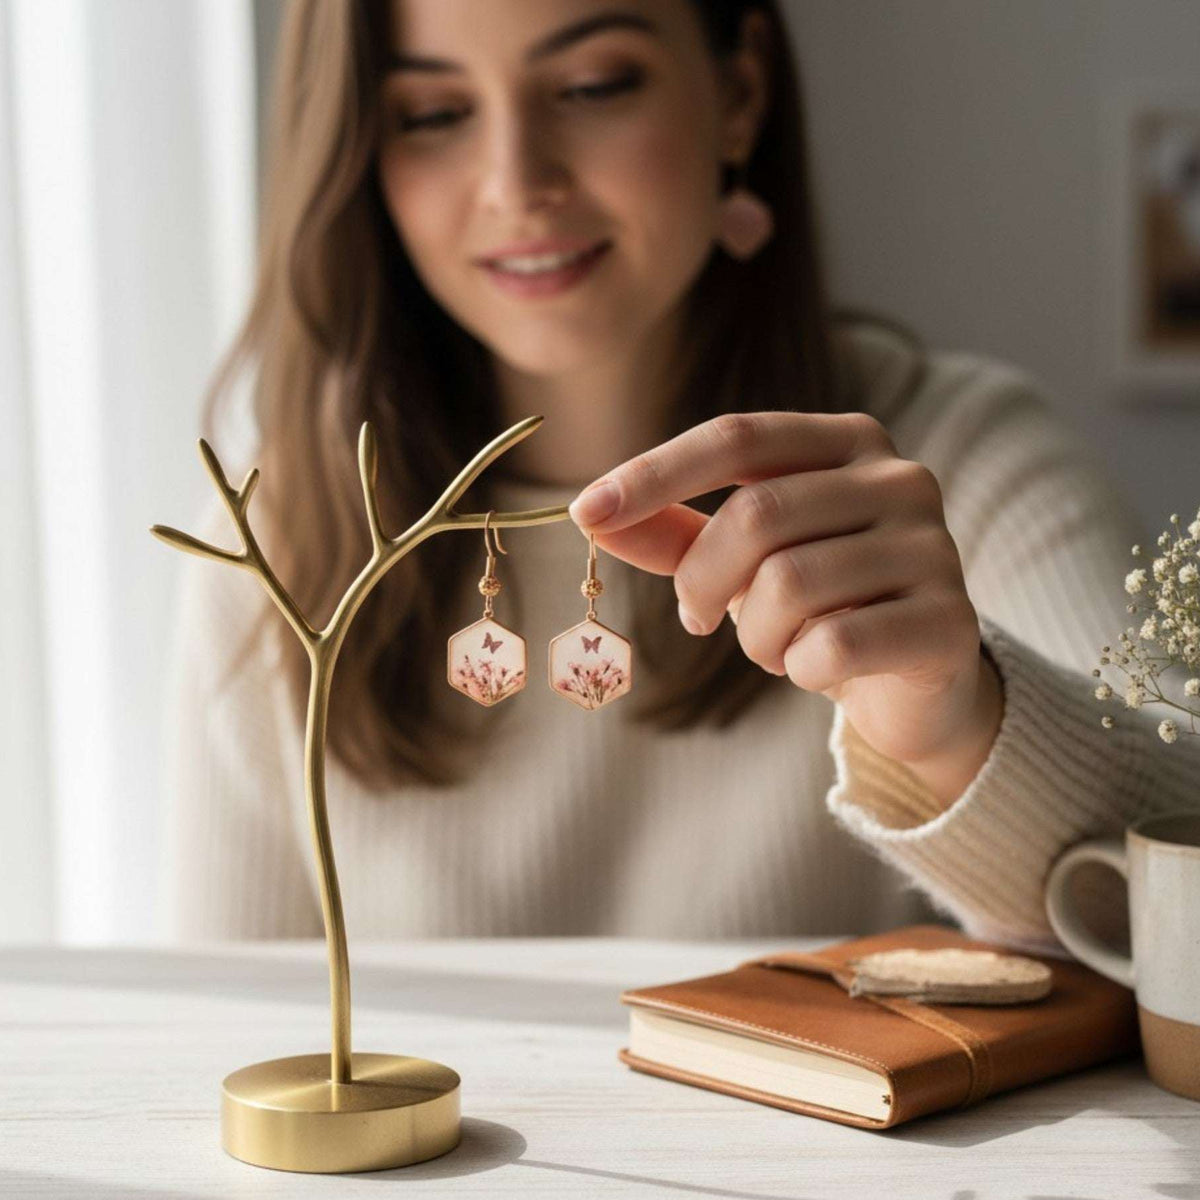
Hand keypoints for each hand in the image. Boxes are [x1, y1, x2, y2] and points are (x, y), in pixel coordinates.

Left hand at [568, 412, 1002, 803]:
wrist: (917, 678)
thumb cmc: (822, 603)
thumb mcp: (745, 560)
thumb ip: (677, 534)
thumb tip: (593, 517)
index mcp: (848, 441)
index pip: (737, 437)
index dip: (655, 473)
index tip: (586, 512)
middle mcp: (900, 478)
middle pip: (756, 515)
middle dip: (703, 580)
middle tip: (699, 618)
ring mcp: (933, 547)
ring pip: (791, 585)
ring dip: (755, 635)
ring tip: (773, 648)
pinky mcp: (950, 620)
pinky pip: (834, 645)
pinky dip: (800, 669)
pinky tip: (813, 670)